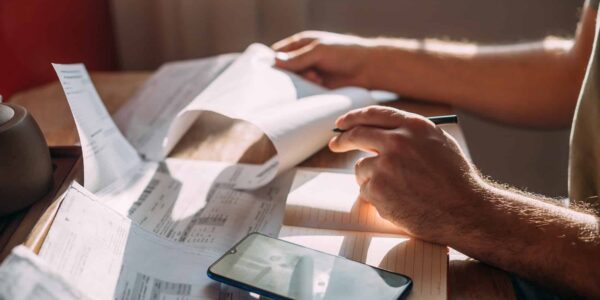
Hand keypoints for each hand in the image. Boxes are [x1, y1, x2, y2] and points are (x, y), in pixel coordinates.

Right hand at [272, 31, 375, 88]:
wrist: (368, 68)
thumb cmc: (345, 53)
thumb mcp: (319, 51)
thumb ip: (298, 58)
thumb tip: (275, 61)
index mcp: (301, 44)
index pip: (278, 52)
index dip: (271, 61)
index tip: (268, 72)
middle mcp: (303, 58)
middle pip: (284, 70)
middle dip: (286, 75)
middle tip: (294, 77)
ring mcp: (310, 73)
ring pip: (294, 82)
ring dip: (300, 82)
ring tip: (316, 78)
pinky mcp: (317, 87)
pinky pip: (305, 91)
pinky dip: (307, 91)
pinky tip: (316, 86)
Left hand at [329, 106, 482, 241]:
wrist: (465, 212)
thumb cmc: (455, 179)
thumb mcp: (438, 144)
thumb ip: (408, 134)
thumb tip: (377, 132)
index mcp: (414, 126)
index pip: (374, 114)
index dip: (353, 118)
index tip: (342, 124)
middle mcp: (398, 141)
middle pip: (356, 134)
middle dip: (342, 139)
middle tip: (335, 144)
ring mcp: (386, 165)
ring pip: (361, 167)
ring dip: (370, 177)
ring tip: (398, 189)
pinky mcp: (378, 189)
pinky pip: (366, 189)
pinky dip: (376, 196)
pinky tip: (399, 201)